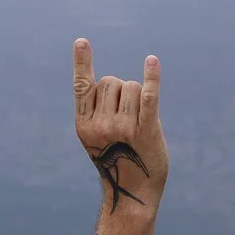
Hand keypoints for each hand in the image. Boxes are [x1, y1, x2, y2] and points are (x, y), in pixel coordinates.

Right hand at [72, 39, 166, 215]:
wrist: (134, 192)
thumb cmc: (117, 159)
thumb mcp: (98, 136)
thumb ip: (99, 110)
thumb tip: (112, 81)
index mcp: (83, 125)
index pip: (83, 86)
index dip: (82, 62)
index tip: (82, 41)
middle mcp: (100, 125)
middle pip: (113, 82)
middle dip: (122, 92)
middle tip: (126, 120)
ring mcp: (122, 128)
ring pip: (132, 86)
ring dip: (138, 97)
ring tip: (138, 122)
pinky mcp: (146, 130)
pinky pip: (148, 96)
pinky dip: (152, 78)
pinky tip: (151, 61)